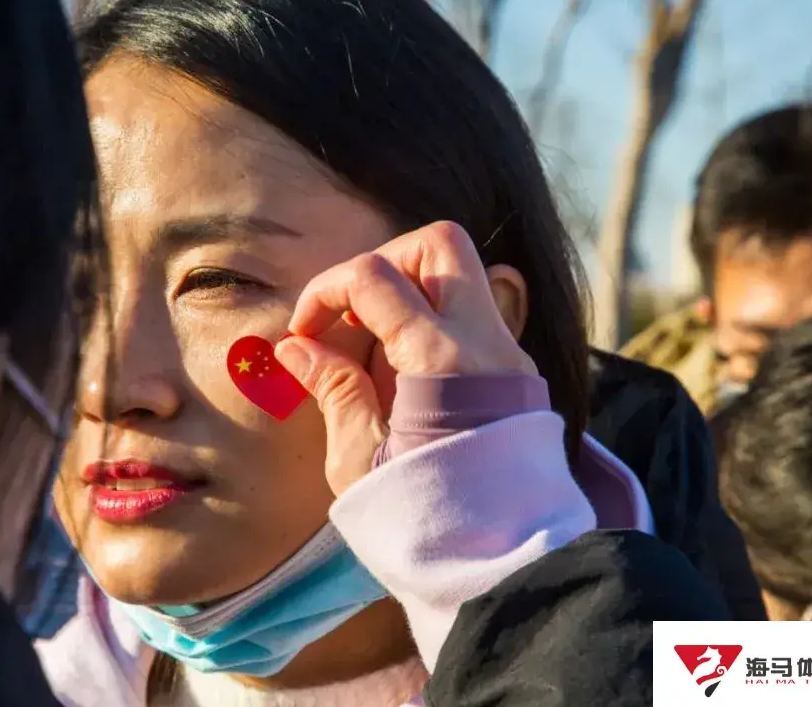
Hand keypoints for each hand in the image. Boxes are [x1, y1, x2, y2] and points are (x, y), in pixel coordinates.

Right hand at [275, 221, 535, 495]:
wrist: (502, 566)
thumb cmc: (423, 522)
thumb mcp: (359, 460)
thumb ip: (333, 389)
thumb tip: (295, 346)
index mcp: (441, 362)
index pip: (375, 277)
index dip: (324, 292)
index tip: (303, 333)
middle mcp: (486, 344)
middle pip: (439, 244)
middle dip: (383, 263)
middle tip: (350, 314)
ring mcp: (509, 355)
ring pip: (464, 273)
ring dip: (411, 287)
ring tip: (373, 343)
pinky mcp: (516, 374)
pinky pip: (474, 315)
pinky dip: (433, 318)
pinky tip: (402, 368)